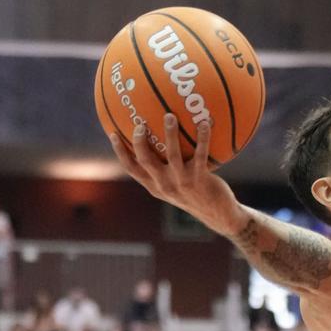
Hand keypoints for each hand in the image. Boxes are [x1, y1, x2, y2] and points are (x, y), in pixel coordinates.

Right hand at [109, 115, 241, 230]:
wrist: (218, 214)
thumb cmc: (196, 194)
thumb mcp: (176, 186)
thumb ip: (165, 169)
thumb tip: (159, 142)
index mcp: (155, 186)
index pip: (132, 169)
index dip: (120, 152)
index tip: (112, 134)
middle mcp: (165, 184)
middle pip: (145, 160)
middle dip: (140, 141)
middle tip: (141, 123)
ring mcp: (182, 182)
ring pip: (172, 154)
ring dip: (170, 134)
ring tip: (170, 116)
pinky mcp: (200, 179)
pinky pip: (200, 154)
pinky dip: (203, 137)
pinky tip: (205, 123)